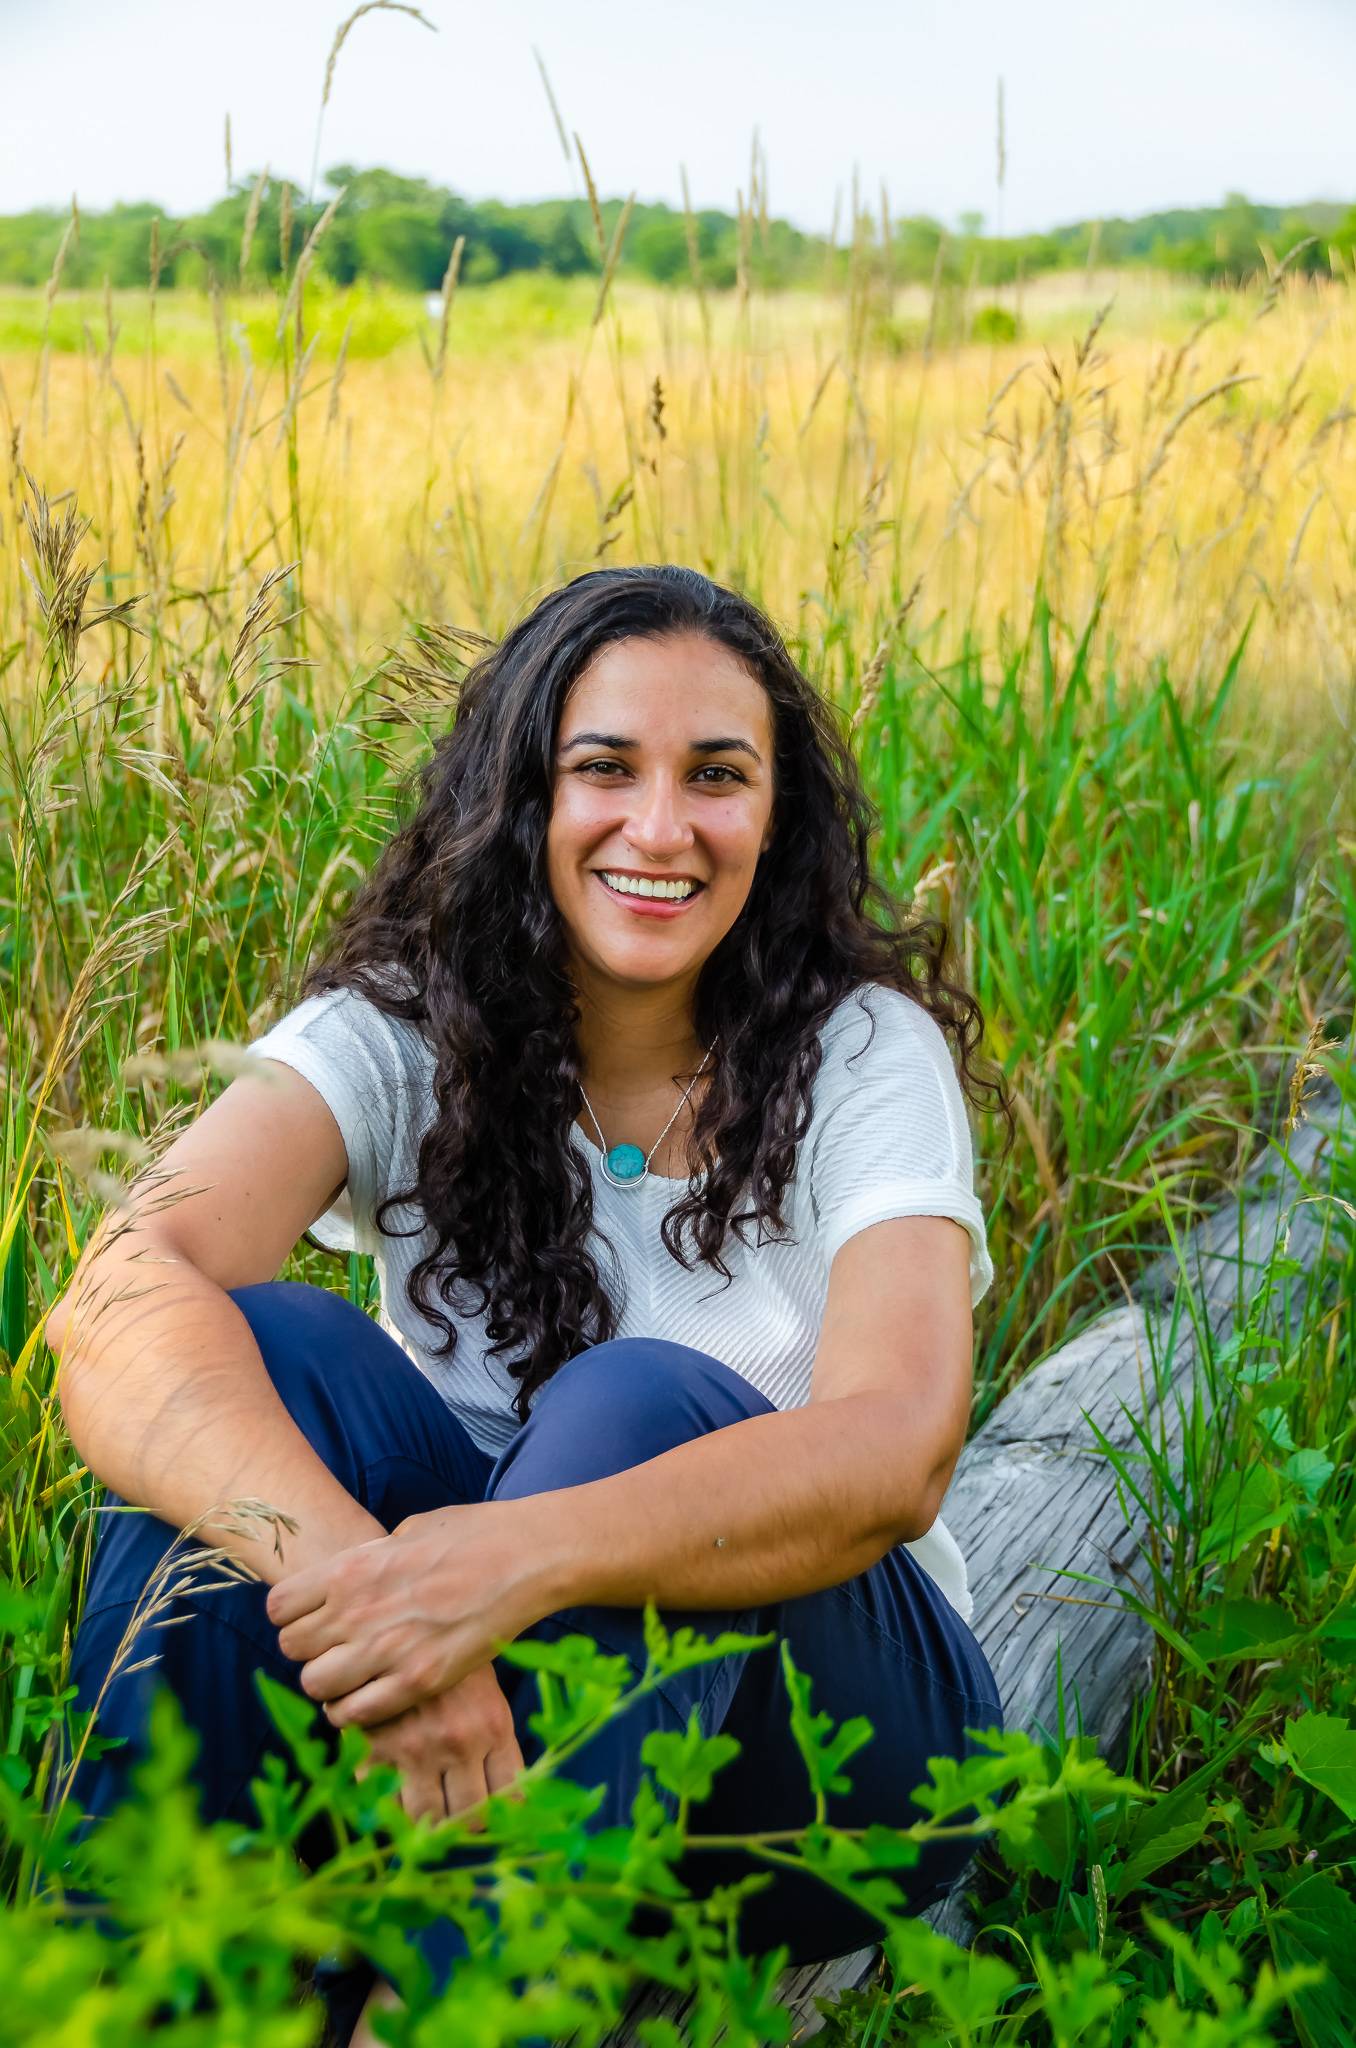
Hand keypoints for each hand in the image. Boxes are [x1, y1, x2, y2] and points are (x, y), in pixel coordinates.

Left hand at [266, 1497, 559, 1727]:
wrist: (525, 1559)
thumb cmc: (471, 1536)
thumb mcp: (408, 1532)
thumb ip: (370, 1560)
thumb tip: (351, 1578)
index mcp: (351, 1568)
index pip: (279, 1607)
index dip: (292, 1615)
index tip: (310, 1618)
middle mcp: (358, 1610)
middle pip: (292, 1649)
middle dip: (309, 1651)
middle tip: (333, 1649)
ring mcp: (386, 1649)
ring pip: (316, 1686)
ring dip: (329, 1684)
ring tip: (351, 1677)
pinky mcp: (417, 1681)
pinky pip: (355, 1714)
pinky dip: (354, 1712)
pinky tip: (371, 1699)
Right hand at [358, 1662, 526, 1827]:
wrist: (395, 1620)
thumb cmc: (445, 1661)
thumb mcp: (485, 1693)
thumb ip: (494, 1741)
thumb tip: (505, 1799)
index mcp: (493, 1725)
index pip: (509, 1798)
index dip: (499, 1810)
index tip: (488, 1808)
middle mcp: (458, 1741)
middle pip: (468, 1817)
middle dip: (463, 1820)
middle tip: (453, 1810)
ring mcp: (414, 1748)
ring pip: (427, 1820)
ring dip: (427, 1820)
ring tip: (423, 1802)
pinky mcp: (373, 1748)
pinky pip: (383, 1804)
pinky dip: (387, 1806)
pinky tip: (391, 1788)